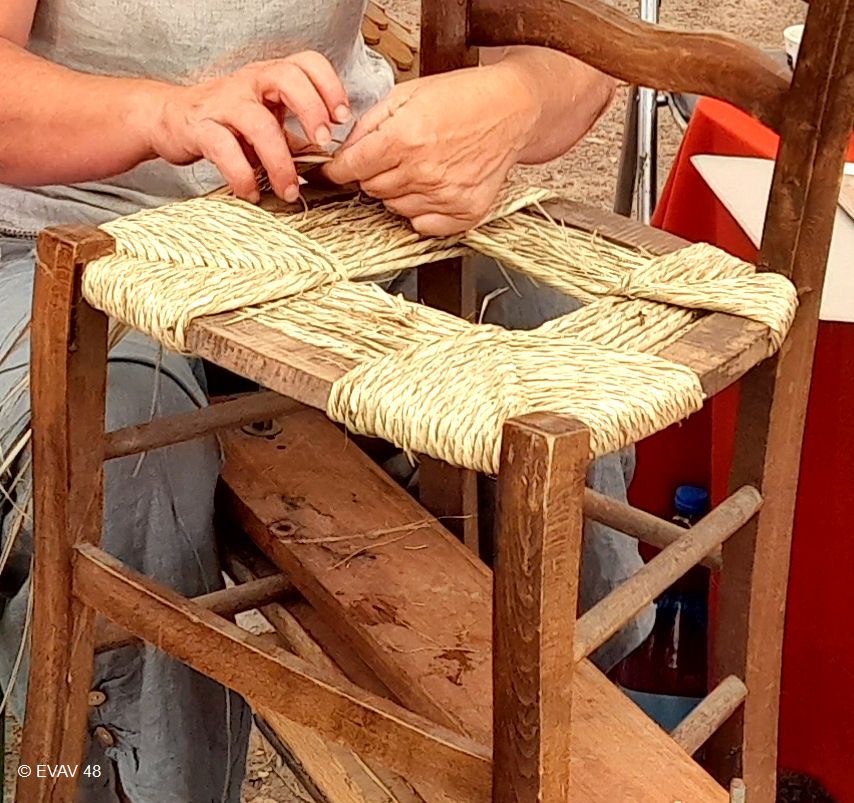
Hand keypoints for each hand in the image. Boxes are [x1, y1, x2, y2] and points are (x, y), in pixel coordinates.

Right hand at [148, 52, 350, 202]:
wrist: (169, 119)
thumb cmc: (226, 122)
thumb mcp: (267, 121)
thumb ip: (297, 136)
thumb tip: (331, 160)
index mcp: (270, 78)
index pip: (306, 63)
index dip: (329, 85)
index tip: (341, 118)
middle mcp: (248, 84)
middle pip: (286, 78)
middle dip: (311, 109)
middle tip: (323, 142)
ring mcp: (224, 103)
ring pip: (258, 123)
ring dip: (280, 161)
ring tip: (288, 190)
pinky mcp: (200, 128)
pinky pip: (224, 150)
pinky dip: (242, 175)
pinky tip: (252, 192)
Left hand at [323, 64, 538, 234]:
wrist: (512, 110)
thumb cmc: (464, 97)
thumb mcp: (407, 94)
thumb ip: (369, 124)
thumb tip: (345, 151)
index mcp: (405, 138)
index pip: (351, 168)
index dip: (338, 169)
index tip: (336, 170)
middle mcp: (423, 172)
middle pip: (372, 189)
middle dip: (374, 173)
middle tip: (395, 156)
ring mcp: (445, 196)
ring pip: (395, 207)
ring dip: (399, 191)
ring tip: (421, 166)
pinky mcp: (464, 213)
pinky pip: (422, 224)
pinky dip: (421, 210)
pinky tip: (434, 186)